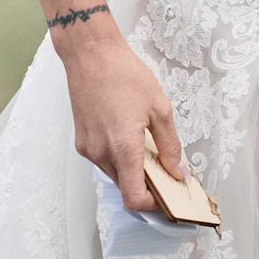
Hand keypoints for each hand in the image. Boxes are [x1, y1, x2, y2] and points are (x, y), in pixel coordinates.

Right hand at [54, 16, 183, 213]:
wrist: (90, 54)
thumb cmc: (123, 74)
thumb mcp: (160, 108)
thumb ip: (170, 145)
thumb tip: (177, 170)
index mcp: (123, 147)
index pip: (134, 198)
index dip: (153, 205)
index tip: (167, 196)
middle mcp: (101, 153)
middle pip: (125, 187)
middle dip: (147, 184)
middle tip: (166, 169)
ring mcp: (88, 148)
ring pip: (114, 174)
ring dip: (132, 169)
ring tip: (148, 146)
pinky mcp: (81, 140)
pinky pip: (103, 159)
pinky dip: (118, 156)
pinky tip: (130, 136)